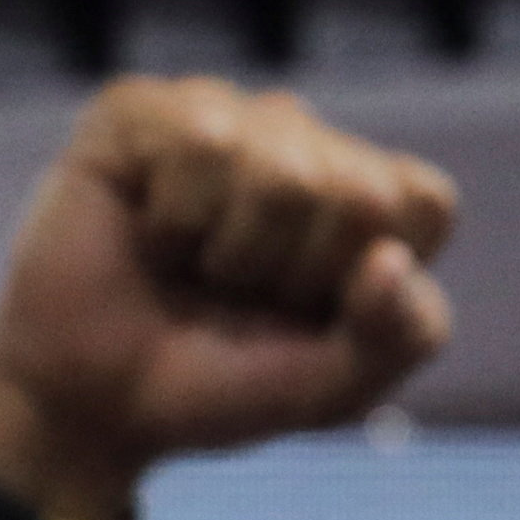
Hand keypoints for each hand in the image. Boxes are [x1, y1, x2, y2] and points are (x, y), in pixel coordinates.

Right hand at [0, 80, 461, 519]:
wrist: (96, 409)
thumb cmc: (220, 386)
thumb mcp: (335, 387)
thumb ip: (400, 334)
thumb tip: (389, 260)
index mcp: (363, 195)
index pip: (423, 201)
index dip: (368, 277)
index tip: (313, 312)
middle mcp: (299, 140)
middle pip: (360, 191)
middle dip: (297, 276)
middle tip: (239, 296)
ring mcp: (222, 116)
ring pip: (282, 167)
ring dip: (232, 252)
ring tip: (193, 267)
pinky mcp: (141, 110)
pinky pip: (204, 139)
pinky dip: (178, 219)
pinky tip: (151, 233)